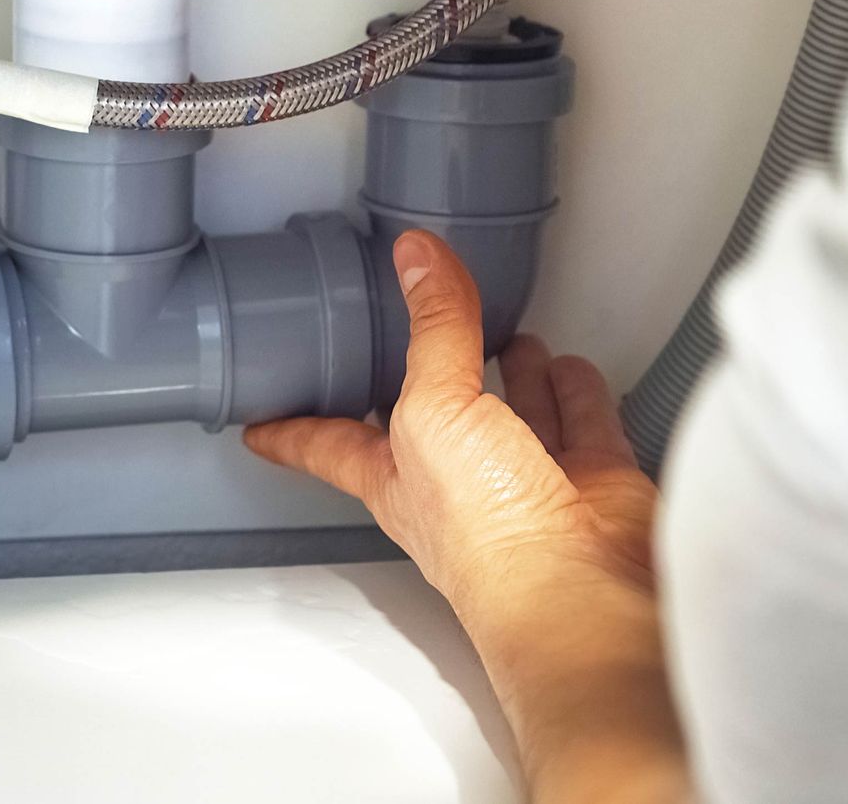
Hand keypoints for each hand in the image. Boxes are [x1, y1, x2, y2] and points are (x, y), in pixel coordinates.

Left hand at [245, 227, 655, 612]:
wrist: (579, 589)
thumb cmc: (487, 533)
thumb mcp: (434, 410)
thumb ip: (433, 332)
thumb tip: (416, 259)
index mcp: (395, 475)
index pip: (328, 443)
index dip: (292, 431)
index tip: (259, 425)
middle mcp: (458, 483)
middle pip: (435, 419)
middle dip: (428, 380)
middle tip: (416, 340)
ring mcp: (525, 483)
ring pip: (513, 415)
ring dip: (509, 376)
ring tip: (502, 333)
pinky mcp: (589, 483)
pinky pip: (582, 424)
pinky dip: (576, 394)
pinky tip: (568, 370)